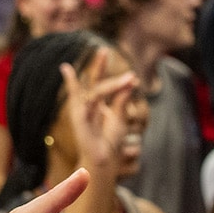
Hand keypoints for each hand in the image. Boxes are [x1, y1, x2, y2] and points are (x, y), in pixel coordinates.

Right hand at [60, 53, 137, 173]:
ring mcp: (82, 113)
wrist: (105, 162)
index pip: (97, 83)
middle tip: (104, 50)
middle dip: (98, 66)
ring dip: (112, 85)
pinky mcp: (81, 121)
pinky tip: (93, 85)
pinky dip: (89, 94)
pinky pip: (87, 104)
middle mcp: (87, 106)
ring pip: (96, 93)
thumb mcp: (120, 117)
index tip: (104, 53)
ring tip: (131, 78)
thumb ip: (122, 99)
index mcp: (95, 105)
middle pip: (93, 83)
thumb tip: (132, 79)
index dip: (99, 69)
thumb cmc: (110, 141)